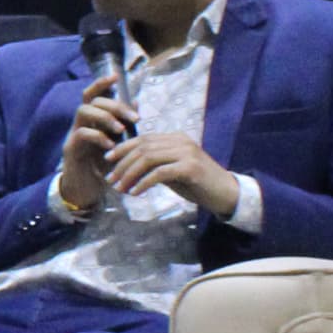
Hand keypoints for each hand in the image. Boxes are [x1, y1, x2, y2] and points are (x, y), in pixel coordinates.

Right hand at [53, 74, 136, 215]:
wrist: (86, 191)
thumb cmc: (103, 168)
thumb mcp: (119, 144)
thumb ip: (126, 125)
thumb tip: (136, 104)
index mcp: (92, 121)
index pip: (93, 94)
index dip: (102, 83)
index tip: (116, 76)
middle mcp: (80, 124)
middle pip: (91, 100)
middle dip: (114, 105)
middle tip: (134, 118)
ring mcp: (74, 135)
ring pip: (83, 111)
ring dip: (105, 117)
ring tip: (121, 130)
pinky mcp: (70, 149)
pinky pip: (81, 134)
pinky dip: (98, 137)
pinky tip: (111, 146)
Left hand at [100, 130, 241, 219]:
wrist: (226, 194)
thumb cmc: (197, 184)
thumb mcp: (172, 171)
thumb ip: (154, 165)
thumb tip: (127, 168)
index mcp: (175, 138)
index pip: (143, 139)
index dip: (122, 148)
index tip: (107, 160)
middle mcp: (180, 141)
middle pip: (142, 148)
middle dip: (122, 164)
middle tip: (111, 180)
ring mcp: (187, 153)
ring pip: (148, 158)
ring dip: (129, 174)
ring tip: (120, 188)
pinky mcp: (190, 168)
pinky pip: (159, 173)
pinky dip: (143, 183)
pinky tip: (135, 192)